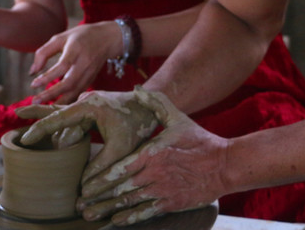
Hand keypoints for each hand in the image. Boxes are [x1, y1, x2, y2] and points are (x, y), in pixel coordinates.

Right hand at [17, 90, 158, 181]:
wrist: (151, 107)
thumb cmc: (137, 124)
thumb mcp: (120, 148)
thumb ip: (100, 166)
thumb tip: (82, 185)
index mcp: (88, 106)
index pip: (58, 118)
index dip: (40, 129)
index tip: (25, 139)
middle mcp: (84, 101)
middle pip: (57, 116)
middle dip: (40, 122)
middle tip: (21, 127)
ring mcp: (86, 104)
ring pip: (64, 122)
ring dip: (57, 133)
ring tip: (42, 138)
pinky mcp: (90, 110)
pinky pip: (70, 121)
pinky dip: (61, 129)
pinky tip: (47, 132)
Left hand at [29, 21, 123, 103]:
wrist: (107, 38)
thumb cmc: (80, 36)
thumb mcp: (61, 38)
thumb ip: (44, 52)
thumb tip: (32, 71)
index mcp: (76, 49)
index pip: (62, 66)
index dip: (48, 77)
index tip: (33, 84)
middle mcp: (85, 63)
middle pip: (69, 82)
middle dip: (52, 94)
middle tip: (35, 101)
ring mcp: (90, 73)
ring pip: (75, 91)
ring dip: (59, 102)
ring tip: (43, 108)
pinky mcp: (92, 80)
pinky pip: (79, 93)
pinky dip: (68, 101)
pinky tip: (56, 106)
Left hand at [78, 87, 228, 225]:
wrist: (225, 164)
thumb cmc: (200, 141)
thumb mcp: (177, 118)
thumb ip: (156, 103)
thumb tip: (137, 89)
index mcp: (151, 154)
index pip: (118, 168)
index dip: (99, 179)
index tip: (84, 185)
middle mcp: (153, 174)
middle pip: (118, 189)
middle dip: (97, 198)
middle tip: (80, 204)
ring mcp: (162, 191)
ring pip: (128, 203)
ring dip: (107, 210)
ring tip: (90, 216)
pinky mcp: (171, 203)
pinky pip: (146, 213)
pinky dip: (129, 218)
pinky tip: (116, 221)